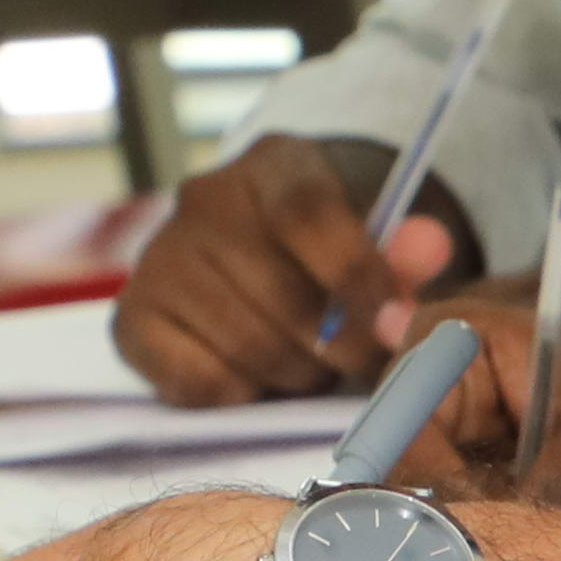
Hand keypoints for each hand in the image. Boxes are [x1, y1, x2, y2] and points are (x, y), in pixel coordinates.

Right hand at [114, 137, 441, 400]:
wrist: (260, 262)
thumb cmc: (332, 260)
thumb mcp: (379, 245)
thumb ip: (407, 253)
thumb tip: (430, 247)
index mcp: (275, 165)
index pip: (309, 215)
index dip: (359, 278)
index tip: (399, 329)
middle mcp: (204, 200)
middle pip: (283, 297)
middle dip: (340, 349)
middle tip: (360, 362)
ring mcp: (159, 258)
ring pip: (248, 347)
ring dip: (296, 375)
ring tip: (310, 364)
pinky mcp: (131, 320)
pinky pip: (198, 383)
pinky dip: (240, 395)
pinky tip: (257, 376)